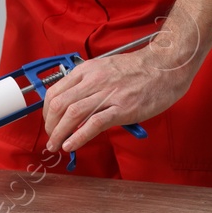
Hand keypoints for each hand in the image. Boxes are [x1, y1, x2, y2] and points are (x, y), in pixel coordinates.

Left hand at [42, 46, 194, 154]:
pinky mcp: (122, 108)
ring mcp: (108, 95)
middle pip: (60, 104)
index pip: (55, 91)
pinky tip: (71, 145)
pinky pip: (94, 124)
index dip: (46, 111)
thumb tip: (75, 105)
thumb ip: (89, 84)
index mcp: (87, 70)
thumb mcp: (106, 69)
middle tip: (51, 138)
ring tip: (56, 145)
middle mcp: (94, 81)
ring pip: (73, 114)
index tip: (49, 122)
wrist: (165, 67)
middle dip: (50, 125)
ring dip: (59, 134)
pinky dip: (78, 137)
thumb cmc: (138, 69)